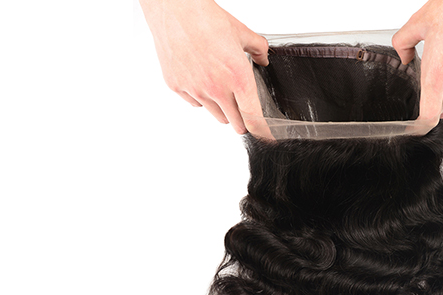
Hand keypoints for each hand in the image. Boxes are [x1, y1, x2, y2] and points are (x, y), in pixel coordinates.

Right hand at [140, 0, 267, 133]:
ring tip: (221, 89)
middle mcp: (217, 88)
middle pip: (235, 123)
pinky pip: (195, 103)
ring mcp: (195, 90)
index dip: (262, 131)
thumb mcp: (242, 33)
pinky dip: (201, 98)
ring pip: (215, 115)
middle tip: (243, 110)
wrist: (176, 11)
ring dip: (222, 109)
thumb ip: (258, 49)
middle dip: (242, 120)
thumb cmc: (206, 19)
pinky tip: (202, 80)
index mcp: (238, 77)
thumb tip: (263, 58)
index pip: (254, 117)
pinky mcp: (177, 87)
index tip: (266, 135)